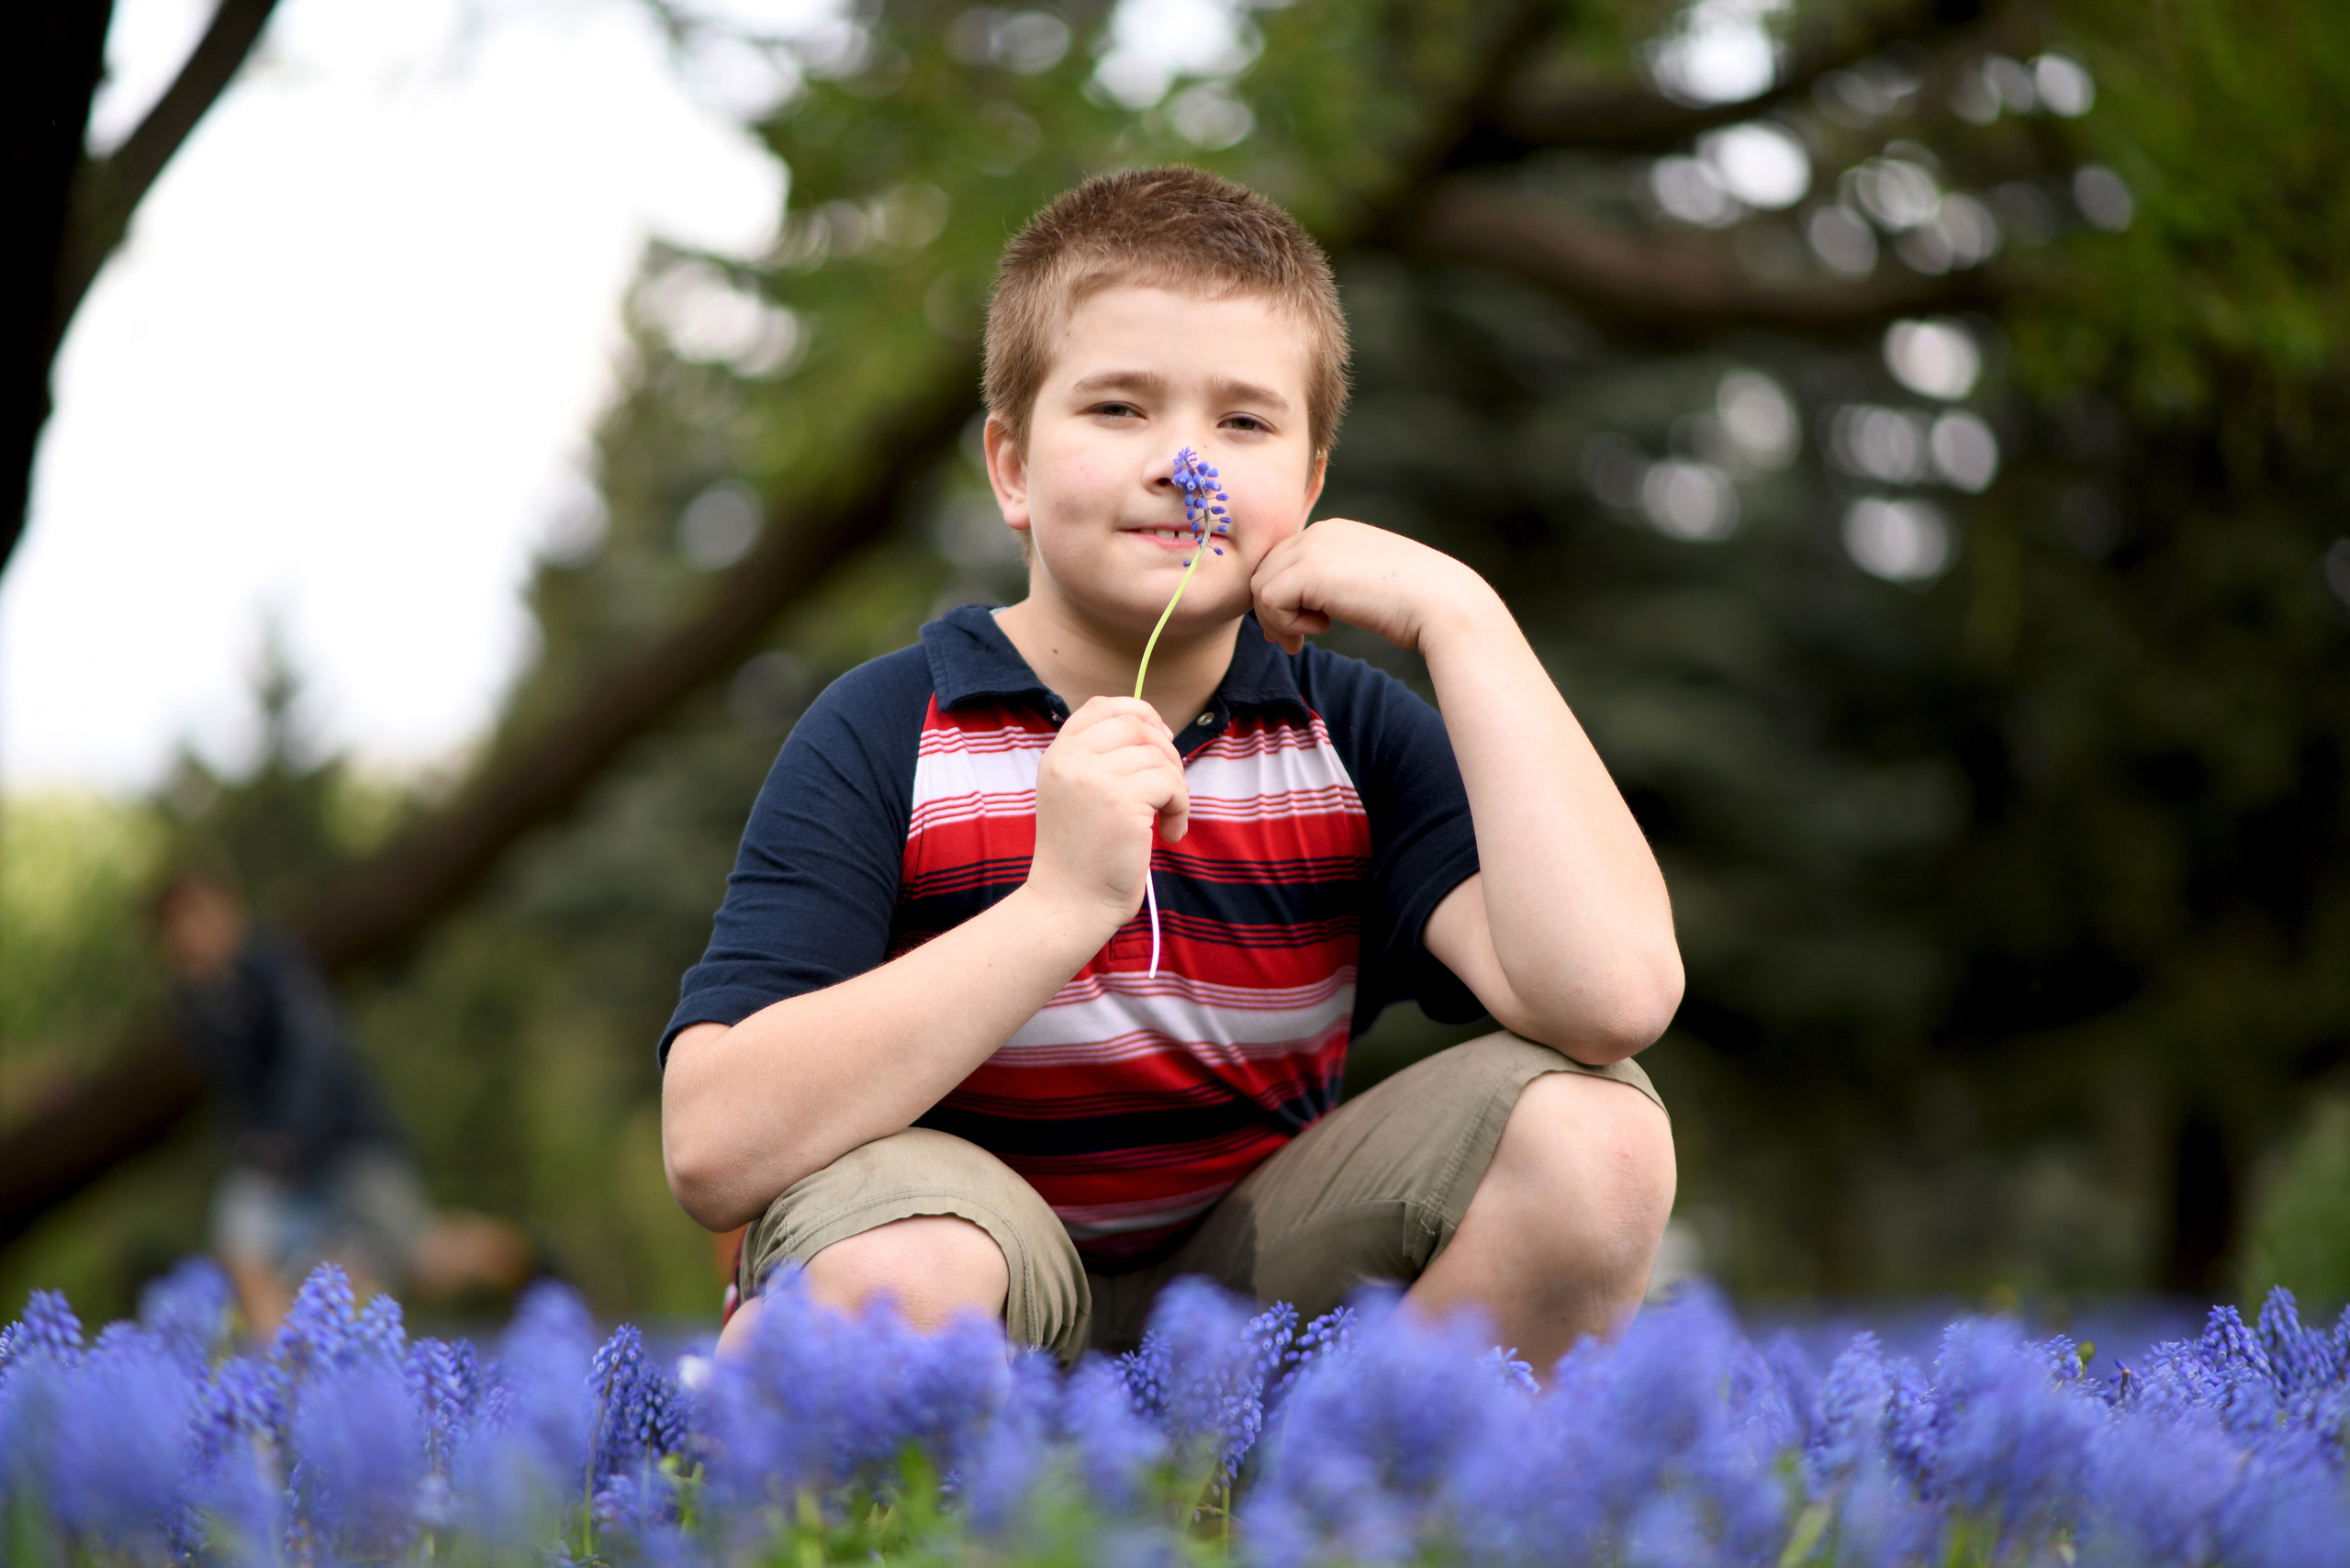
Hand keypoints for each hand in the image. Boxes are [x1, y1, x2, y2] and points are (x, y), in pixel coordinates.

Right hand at [1027, 696, 1189, 930]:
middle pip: (1137, 723)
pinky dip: (1181, 807)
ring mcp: (1093, 776)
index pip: (1103, 705)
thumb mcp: (1076, 794)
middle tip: (1170, 790)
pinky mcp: (1121, 800)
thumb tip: (1156, 730)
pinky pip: (1171, 783)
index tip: (1159, 743)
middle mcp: (1070, 759)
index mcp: (1057, 755)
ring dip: (1176, 787)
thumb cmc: (1082, 856)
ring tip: (1167, 819)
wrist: (1069, 904)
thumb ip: (1099, 759)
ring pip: (1159, 755)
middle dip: (1166, 751)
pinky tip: (1169, 833)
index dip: (1140, 714)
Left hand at [1249, 518, 1482, 654]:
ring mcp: (1313, 548)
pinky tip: (1322, 628)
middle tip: (1292, 642)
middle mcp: (1319, 532)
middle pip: (1266, 571)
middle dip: (1272, 611)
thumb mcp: (1363, 583)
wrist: (1441, 602)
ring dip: (1278, 620)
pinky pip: (1268, 600)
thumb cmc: (1413, 603)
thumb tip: (1296, 608)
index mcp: (1333, 531)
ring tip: (1304, 639)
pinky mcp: (1309, 571)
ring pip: (1261, 586)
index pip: (1282, 561)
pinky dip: (1286, 622)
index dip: (1282, 597)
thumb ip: (1331, 584)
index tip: (1296, 628)